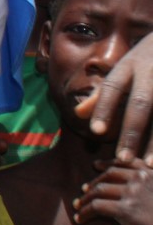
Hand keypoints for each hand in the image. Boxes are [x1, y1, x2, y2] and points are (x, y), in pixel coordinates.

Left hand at [74, 158, 152, 224]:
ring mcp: (134, 193)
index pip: (126, 162)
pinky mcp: (126, 210)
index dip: (108, 162)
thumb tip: (127, 190)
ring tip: (78, 206)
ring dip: (85, 199)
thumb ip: (147, 188)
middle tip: (84, 190)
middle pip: (109, 175)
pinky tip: (80, 218)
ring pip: (99, 190)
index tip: (95, 165)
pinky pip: (97, 206)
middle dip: (94, 182)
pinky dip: (85, 211)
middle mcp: (142, 179)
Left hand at [77, 32, 152, 162]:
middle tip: (120, 157)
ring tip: (147, 165)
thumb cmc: (146, 60)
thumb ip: (102, 94)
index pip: (112, 87)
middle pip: (140, 103)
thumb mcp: (123, 70)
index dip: (103, 108)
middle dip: (131, 131)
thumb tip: (78, 114)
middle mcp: (150, 73)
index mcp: (129, 66)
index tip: (95, 131)